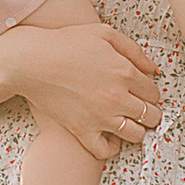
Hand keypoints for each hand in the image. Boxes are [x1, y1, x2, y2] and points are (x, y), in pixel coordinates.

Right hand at [0, 17, 163, 163]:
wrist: (30, 61)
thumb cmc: (65, 43)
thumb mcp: (103, 33)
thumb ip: (133, 50)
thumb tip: (153, 68)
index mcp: (125, 72)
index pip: (154, 92)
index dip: (150, 91)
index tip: (142, 91)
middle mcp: (117, 97)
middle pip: (151, 115)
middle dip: (150, 112)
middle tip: (140, 108)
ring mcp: (100, 117)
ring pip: (136, 134)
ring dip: (137, 129)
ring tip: (127, 121)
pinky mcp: (82, 130)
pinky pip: (106, 150)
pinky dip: (112, 147)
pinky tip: (110, 136)